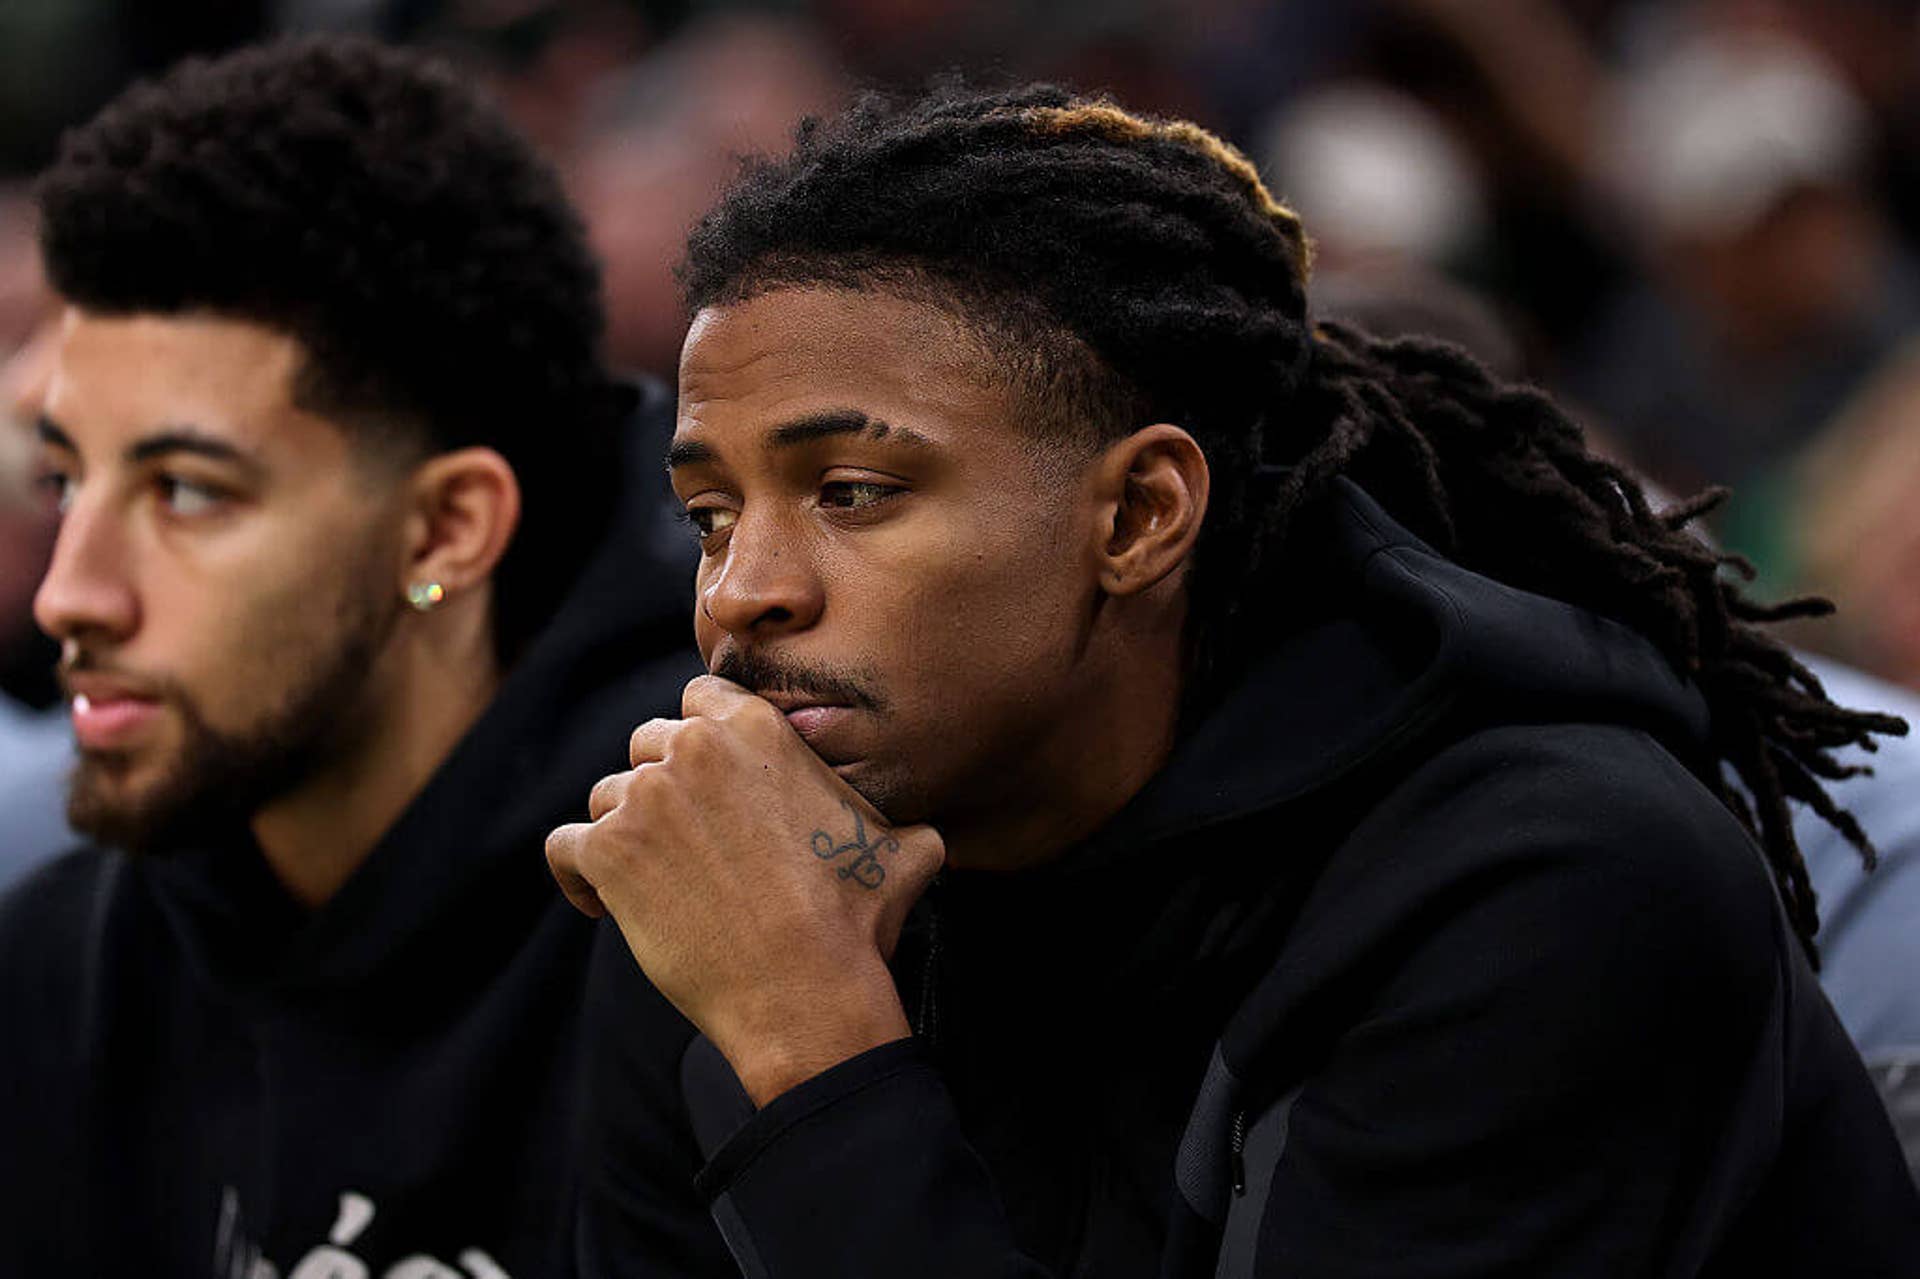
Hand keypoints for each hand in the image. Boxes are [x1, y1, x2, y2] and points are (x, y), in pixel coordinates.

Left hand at [546, 675, 944, 1103]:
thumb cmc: (856, 922)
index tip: (709, 785)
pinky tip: (608, 906)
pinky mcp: (606, 853)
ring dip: (627, 834)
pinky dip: (580, 877)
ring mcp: (643, 798)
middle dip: (663, 789)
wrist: (806, 990)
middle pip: (648, 745)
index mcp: (754, 728)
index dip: (701, 741)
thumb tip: (929, 833)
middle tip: (688, 845)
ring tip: (658, 885)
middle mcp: (692, 748)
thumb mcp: (906, 848)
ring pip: (608, 797)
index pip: (699, 699)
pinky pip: (566, 847)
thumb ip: (902, 819)